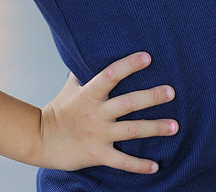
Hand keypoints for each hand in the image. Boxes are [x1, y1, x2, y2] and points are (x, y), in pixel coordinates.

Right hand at [38, 51, 177, 173]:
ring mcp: (98, 134)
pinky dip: (139, 165)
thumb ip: (84, 71)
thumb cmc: (58, 109)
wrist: (40, 139)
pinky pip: (122, 161)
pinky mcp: (97, 154)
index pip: (111, 74)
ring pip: (132, 130)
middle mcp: (96, 113)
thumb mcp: (70, 87)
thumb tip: (91, 50)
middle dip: (151, 97)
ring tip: (175, 126)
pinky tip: (156, 165)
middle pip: (128, 103)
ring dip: (155, 128)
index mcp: (89, 93)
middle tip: (171, 92)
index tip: (148, 57)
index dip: (129, 65)